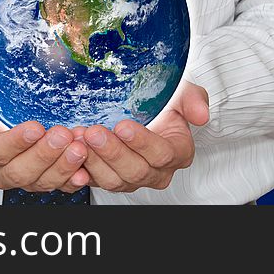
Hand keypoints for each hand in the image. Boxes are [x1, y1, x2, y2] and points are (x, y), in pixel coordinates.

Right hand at [0, 86, 90, 192]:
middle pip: (20, 172)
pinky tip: (83, 171)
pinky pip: (60, 186)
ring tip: (78, 148)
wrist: (4, 104)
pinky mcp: (45, 178)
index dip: (15, 143)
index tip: (34, 128)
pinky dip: (73, 179)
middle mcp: (1, 172)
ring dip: (62, 166)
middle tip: (61, 135)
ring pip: (41, 181)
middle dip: (43, 154)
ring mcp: (26, 177)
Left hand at [78, 82, 208, 192]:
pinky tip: (72, 155)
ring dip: (95, 161)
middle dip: (113, 152)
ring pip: (115, 180)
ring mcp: (132, 177)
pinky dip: (82, 171)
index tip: (123, 126)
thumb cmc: (164, 98)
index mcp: (178, 152)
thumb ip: (193, 100)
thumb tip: (201, 115)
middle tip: (94, 132)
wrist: (143, 105)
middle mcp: (157, 171)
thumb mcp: (183, 91)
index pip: (162, 154)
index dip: (142, 142)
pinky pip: (95, 182)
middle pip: (136, 171)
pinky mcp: (110, 178)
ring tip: (80, 138)